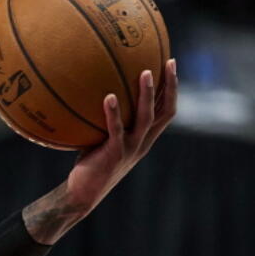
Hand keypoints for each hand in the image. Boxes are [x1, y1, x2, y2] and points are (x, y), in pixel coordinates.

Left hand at [67, 59, 178, 211]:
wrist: (82, 193)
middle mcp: (143, 143)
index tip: (171, 66)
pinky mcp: (114, 154)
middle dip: (170, 86)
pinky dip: (113, 113)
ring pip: (146, 118)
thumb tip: (95, 93)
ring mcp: (130, 148)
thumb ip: (106, 122)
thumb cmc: (90, 164)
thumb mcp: (103, 140)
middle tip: (169, 62)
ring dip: (147, 94)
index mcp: (144, 139)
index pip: (166, 111)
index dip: (172, 90)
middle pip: (165, 111)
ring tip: (145, 72)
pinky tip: (108, 96)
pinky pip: (116, 130)